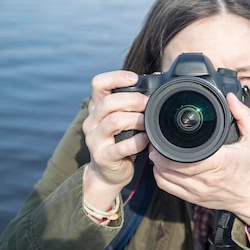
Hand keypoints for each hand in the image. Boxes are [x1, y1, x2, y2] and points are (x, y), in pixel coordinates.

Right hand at [82, 71, 149, 209]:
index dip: (115, 77)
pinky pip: (121, 147)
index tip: (134, 79)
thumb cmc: (121, 141)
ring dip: (136, 119)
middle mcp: (92, 121)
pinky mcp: (103, 156)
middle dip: (132, 100)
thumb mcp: (124, 119)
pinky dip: (137, 142)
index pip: (98, 84)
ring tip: (148, 122)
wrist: (109, 172)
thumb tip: (157, 78)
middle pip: (108, 102)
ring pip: (114, 121)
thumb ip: (133, 102)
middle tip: (148, 103)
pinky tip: (146, 140)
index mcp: (97, 107)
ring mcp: (95, 139)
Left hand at [149, 93, 249, 228]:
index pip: (185, 159)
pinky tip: (162, 167)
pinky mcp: (193, 198)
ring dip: (157, 164)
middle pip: (170, 168)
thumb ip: (244, 116)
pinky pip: (168, 188)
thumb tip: (230, 98)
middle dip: (158, 154)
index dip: (167, 149)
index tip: (162, 137)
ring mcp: (198, 190)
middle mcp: (206, 179)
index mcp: (219, 163)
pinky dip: (160, 176)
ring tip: (157, 152)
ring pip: (165, 178)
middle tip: (155, 141)